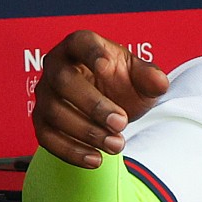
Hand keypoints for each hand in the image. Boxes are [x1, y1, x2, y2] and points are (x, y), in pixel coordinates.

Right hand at [32, 30, 171, 167]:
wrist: (110, 107)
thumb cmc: (122, 84)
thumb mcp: (141, 78)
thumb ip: (151, 78)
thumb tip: (159, 82)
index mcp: (80, 45)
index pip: (80, 42)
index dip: (90, 52)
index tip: (106, 65)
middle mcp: (56, 66)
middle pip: (64, 81)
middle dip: (93, 105)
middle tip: (121, 123)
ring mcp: (45, 94)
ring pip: (54, 112)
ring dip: (86, 132)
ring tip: (116, 145)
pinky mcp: (42, 121)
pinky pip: (47, 137)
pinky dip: (70, 151)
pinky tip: (95, 160)